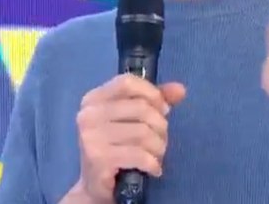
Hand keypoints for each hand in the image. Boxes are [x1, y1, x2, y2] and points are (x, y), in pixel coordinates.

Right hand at [72, 74, 186, 203]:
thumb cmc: (115, 147)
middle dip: (160, 125)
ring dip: (159, 146)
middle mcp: (88, 115)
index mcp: (93, 99)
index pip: (127, 82)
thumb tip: (180, 89)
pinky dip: (153, 163)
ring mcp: (91, 137)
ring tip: (157, 155)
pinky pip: (140, 155)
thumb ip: (155, 101)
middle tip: (161, 139)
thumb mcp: (132, 119)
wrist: (95, 186)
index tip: (163, 109)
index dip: (152, 93)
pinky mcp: (99, 159)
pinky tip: (153, 168)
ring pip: (143, 132)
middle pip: (140, 108)